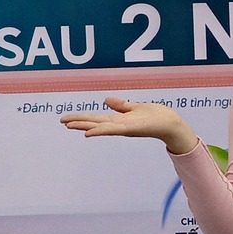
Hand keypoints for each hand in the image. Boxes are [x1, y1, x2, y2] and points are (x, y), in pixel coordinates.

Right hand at [59, 96, 200, 154]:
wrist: (170, 123)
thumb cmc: (156, 116)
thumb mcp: (135, 107)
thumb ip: (121, 105)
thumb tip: (106, 100)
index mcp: (119, 119)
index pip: (96, 118)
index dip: (82, 118)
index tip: (67, 118)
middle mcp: (118, 125)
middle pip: (94, 122)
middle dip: (78, 122)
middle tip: (62, 121)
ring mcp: (123, 128)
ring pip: (99, 126)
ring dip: (85, 126)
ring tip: (70, 125)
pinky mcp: (130, 129)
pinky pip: (112, 130)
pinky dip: (100, 131)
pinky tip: (89, 133)